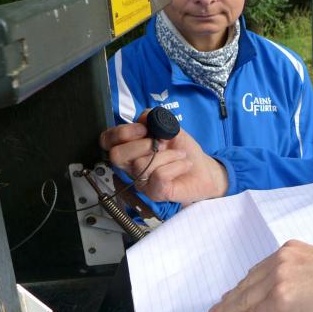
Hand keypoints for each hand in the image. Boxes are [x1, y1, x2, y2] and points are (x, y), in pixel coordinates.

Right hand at [99, 112, 227, 203]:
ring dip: (167, 154)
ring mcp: (143, 182)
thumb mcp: (170, 129)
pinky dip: (176, 165)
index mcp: (131, 149)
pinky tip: (184, 164)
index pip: (107, 141)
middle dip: (140, 144)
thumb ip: (155, 120)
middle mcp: (132, 167)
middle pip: (116, 155)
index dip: (121, 132)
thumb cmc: (184, 151)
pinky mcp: (156, 193)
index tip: (144, 129)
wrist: (205, 170)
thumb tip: (143, 118)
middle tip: (161, 143)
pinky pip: (159, 176)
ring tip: (180, 154)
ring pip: (141, 165)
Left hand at [207, 240, 312, 311]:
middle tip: (217, 309)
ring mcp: (278, 280)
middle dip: (231, 298)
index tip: (235, 292)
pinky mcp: (279, 301)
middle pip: (248, 283)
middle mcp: (281, 260)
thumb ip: (300, 271)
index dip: (245, 284)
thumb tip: (292, 290)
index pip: (260, 269)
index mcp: (291, 250)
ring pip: (245, 300)